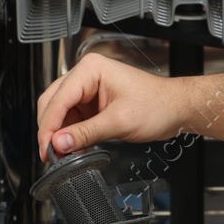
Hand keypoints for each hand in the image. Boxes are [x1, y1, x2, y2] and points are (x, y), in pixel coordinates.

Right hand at [36, 53, 188, 160]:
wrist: (176, 109)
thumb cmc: (157, 105)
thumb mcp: (119, 122)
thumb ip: (86, 134)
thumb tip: (59, 144)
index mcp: (91, 69)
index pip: (58, 99)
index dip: (49, 126)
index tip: (47, 148)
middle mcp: (86, 75)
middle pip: (53, 103)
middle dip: (51, 130)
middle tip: (51, 154)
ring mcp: (89, 89)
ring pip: (60, 113)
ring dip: (60, 134)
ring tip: (63, 154)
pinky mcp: (93, 103)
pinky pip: (73, 119)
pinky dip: (71, 135)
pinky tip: (74, 148)